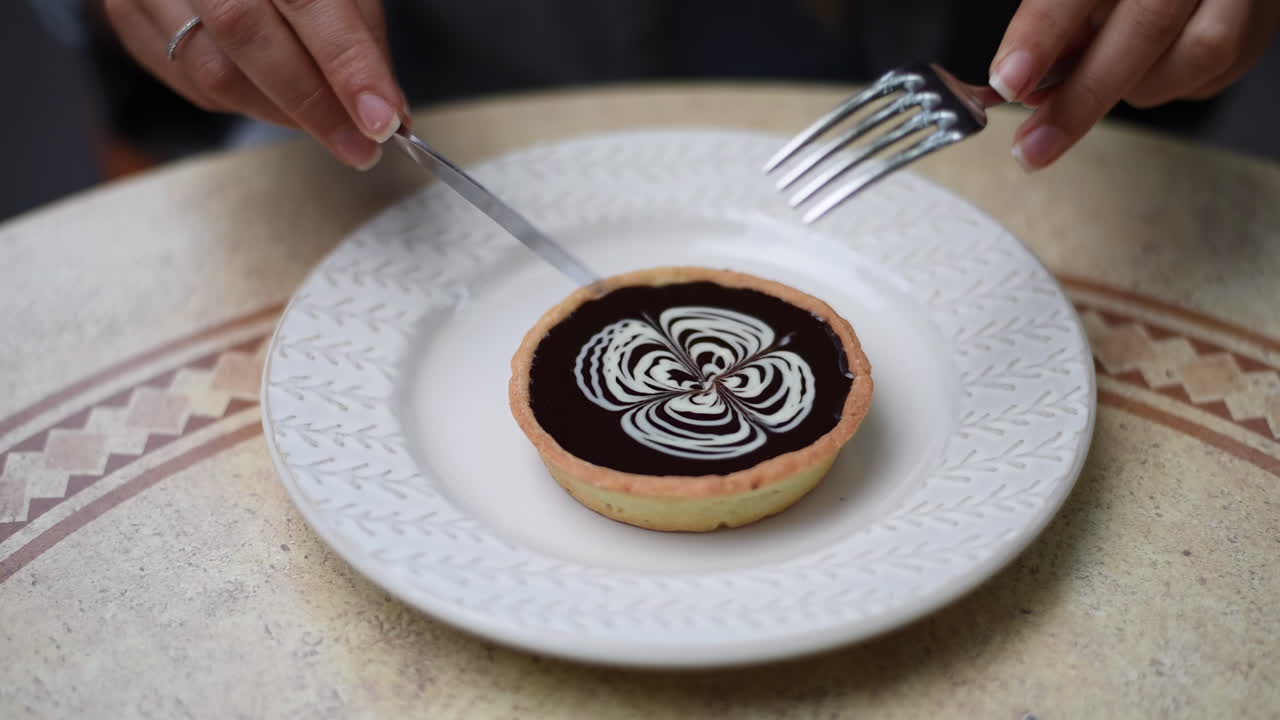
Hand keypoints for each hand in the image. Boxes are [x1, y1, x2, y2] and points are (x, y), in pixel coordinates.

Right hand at [101, 0, 408, 168]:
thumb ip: (360, 35)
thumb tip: (388, 110)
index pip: (308, 1)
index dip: (348, 66)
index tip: (383, 121)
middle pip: (248, 36)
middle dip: (315, 106)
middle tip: (361, 148)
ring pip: (213, 71)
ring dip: (281, 113)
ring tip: (325, 123)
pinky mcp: (127, 13)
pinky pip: (189, 82)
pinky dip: (244, 102)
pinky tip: (274, 98)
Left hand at [989, 0, 1279, 169]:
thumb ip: (1054, 16)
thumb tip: (1019, 79)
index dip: (1043, 32)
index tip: (1008, 81)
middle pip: (1148, 23)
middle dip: (1081, 97)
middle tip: (1032, 147)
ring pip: (1196, 54)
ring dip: (1134, 86)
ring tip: (1102, 78)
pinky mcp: (1264, 25)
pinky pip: (1213, 74)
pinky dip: (1167, 84)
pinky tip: (1147, 68)